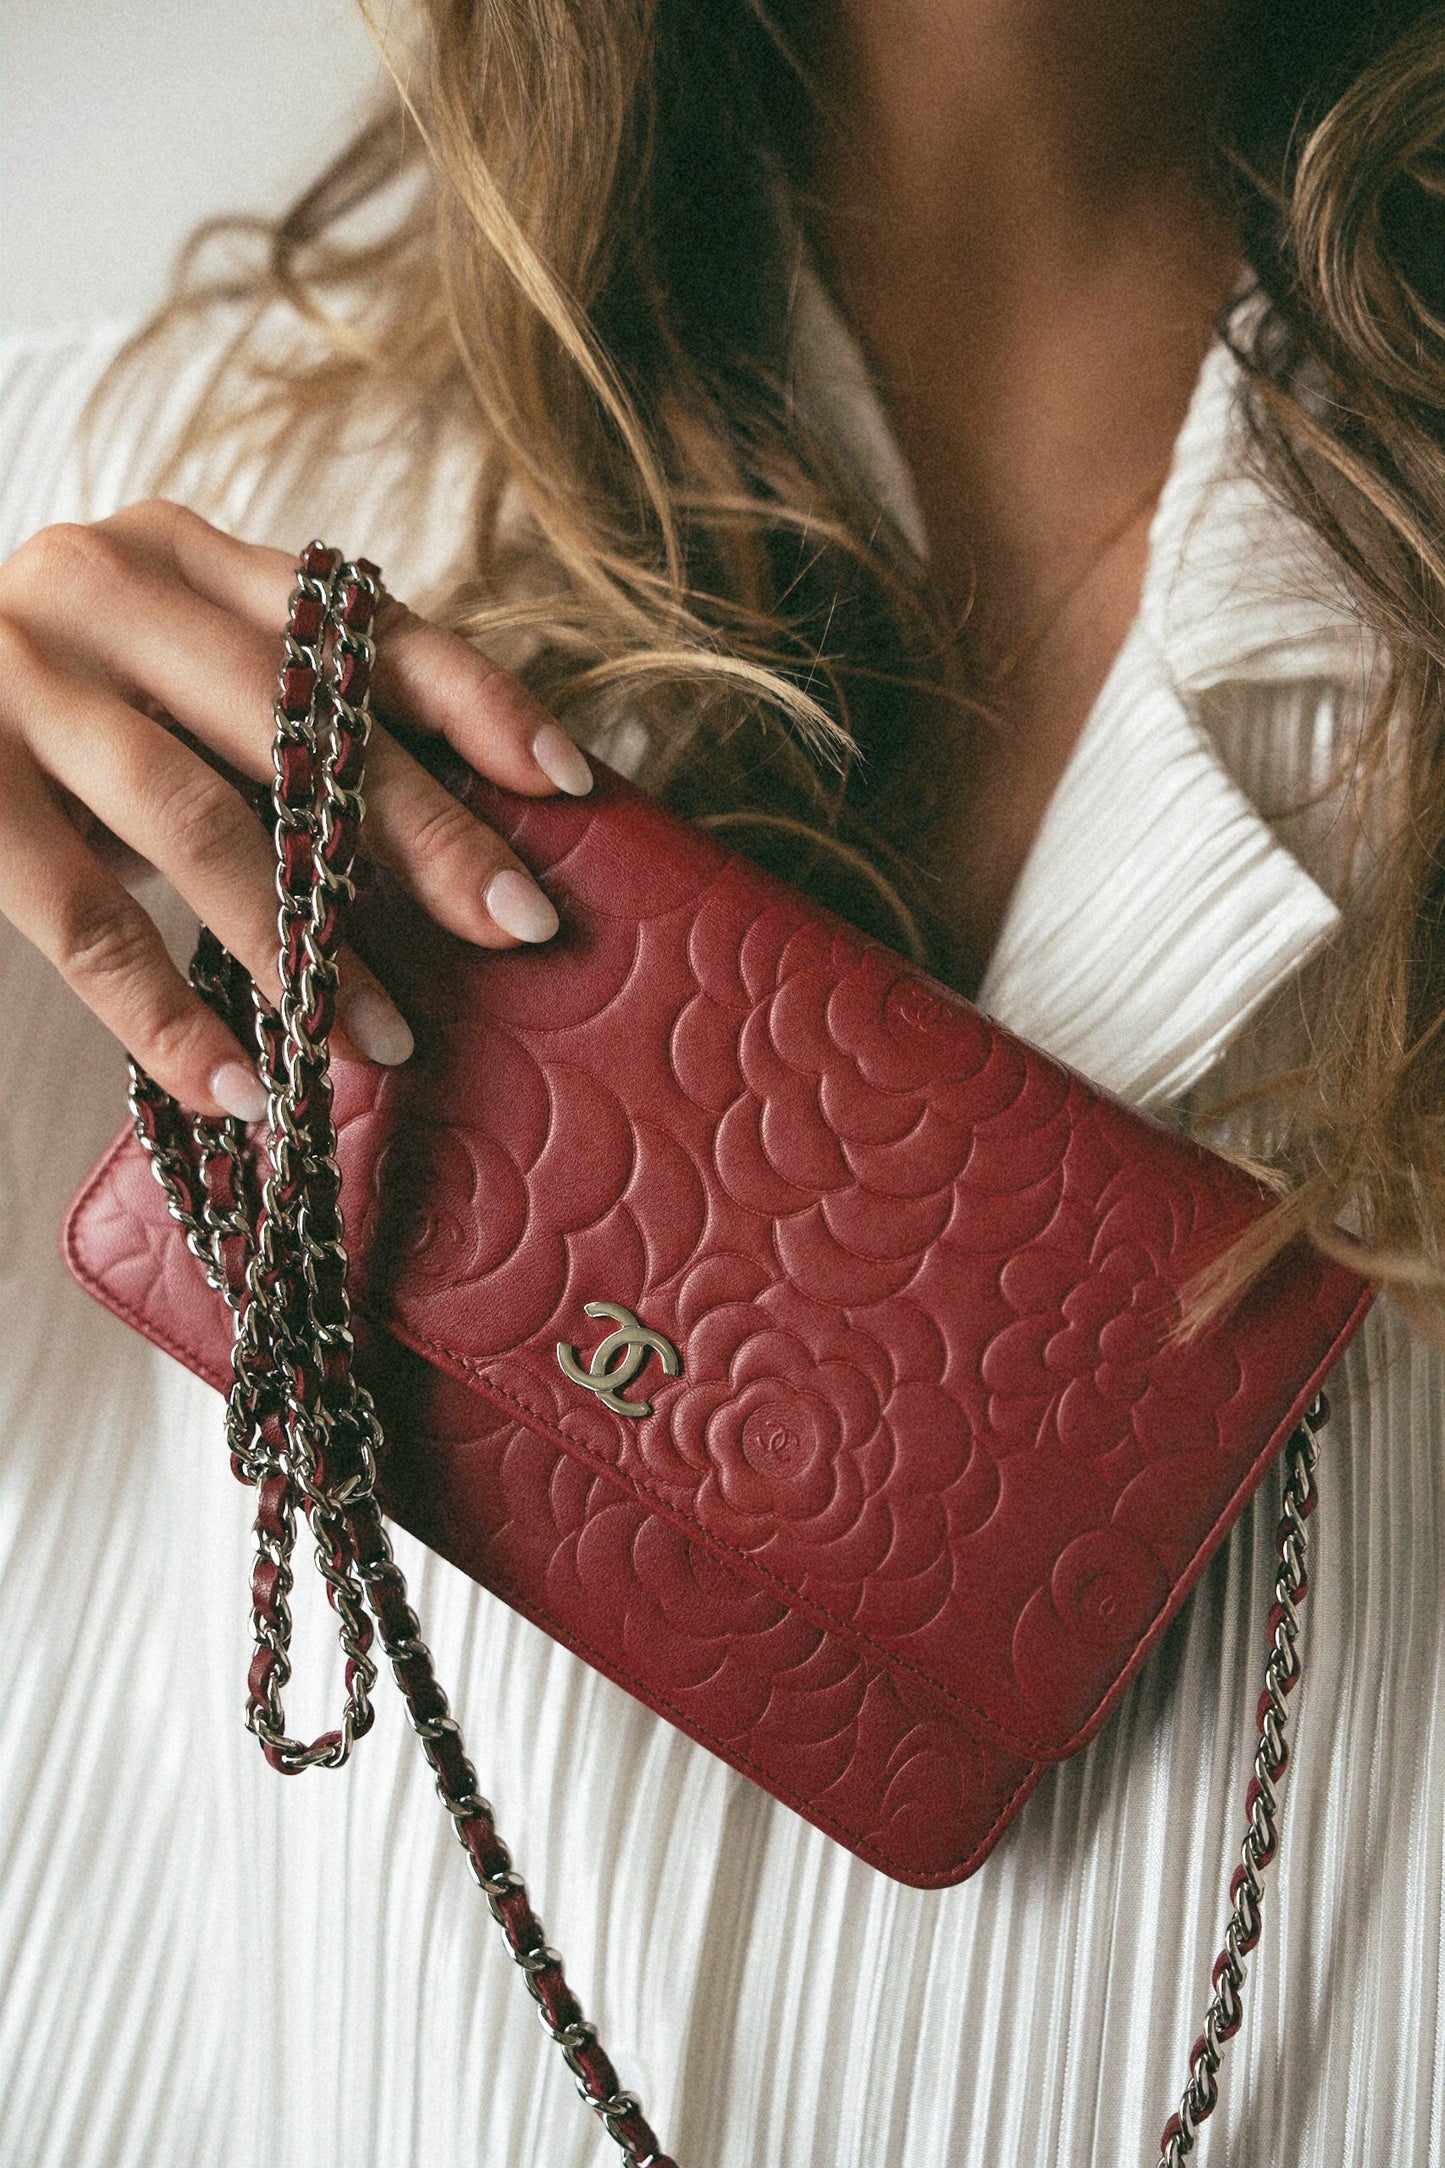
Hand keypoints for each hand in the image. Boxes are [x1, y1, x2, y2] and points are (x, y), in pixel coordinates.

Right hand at [0, 499, 591, 1119]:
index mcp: (187, 555)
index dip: (474, 699)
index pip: (360, 626)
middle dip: (424, 834)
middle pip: (299, 723)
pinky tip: (243, 1087)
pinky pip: (86, 923)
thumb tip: (468, 845)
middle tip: (521, 926)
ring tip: (388, 1040)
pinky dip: (169, 1017)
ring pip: (198, 823)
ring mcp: (24, 684)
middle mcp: (106, 591)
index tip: (569, 782)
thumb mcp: (178, 676)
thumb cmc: (73, 709)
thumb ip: (290, 715)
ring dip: (307, 947)